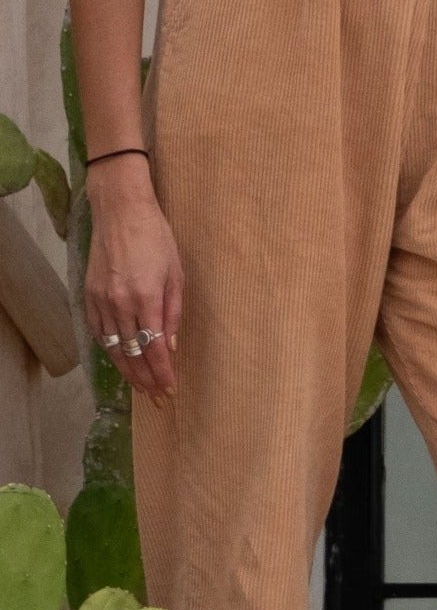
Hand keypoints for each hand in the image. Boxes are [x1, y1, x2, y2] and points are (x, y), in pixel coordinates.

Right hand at [84, 159, 182, 402]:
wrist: (120, 211)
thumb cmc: (156, 237)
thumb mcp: (175, 273)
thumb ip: (173, 312)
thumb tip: (172, 346)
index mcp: (145, 297)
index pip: (155, 347)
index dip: (163, 372)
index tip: (170, 390)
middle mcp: (120, 303)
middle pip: (132, 353)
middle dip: (146, 379)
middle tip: (158, 398)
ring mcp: (100, 300)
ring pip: (113, 347)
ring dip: (127, 370)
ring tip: (141, 387)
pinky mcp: (88, 295)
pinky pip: (98, 332)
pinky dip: (109, 350)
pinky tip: (120, 361)